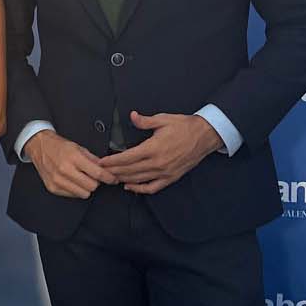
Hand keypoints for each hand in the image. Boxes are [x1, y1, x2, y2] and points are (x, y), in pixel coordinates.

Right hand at [24, 131, 117, 198]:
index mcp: (74, 157)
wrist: (39, 147)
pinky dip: (76, 190)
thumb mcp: (79, 147)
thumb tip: (106, 169)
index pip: (97, 174)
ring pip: (83, 194)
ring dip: (86, 187)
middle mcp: (65, 170)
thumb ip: (93, 159)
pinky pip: (72, 195)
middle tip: (93, 176)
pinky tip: (72, 181)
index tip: (113, 179)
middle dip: (96, 182)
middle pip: (92, 186)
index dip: (109, 178)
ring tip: (82, 179)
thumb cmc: (59, 146)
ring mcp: (58, 180)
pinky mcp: (53, 188)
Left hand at [105, 113, 223, 195]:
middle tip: (101, 172)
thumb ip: (145, 121)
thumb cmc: (184, 126)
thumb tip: (132, 116)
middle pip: (129, 170)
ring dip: (123, 179)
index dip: (112, 161)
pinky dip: (140, 189)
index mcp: (153, 148)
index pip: (127, 157)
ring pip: (138, 180)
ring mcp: (164, 172)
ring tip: (111, 178)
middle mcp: (158, 162)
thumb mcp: (163, 119)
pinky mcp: (171, 178)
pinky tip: (130, 187)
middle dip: (113, 171)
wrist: (204, 136)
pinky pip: (152, 187)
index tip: (101, 162)